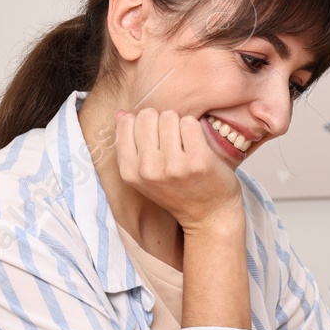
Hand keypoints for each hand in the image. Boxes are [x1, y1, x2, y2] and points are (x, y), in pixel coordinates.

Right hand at [114, 108, 242, 233]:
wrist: (209, 215)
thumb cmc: (177, 191)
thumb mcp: (145, 174)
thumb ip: (129, 144)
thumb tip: (120, 114)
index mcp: (130, 172)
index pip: (127, 122)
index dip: (144, 125)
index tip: (156, 140)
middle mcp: (148, 169)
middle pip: (147, 115)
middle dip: (161, 122)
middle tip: (173, 142)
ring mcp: (173, 166)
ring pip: (169, 116)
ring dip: (179, 124)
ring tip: (185, 145)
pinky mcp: (198, 160)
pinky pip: (190, 122)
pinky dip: (195, 128)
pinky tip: (198, 146)